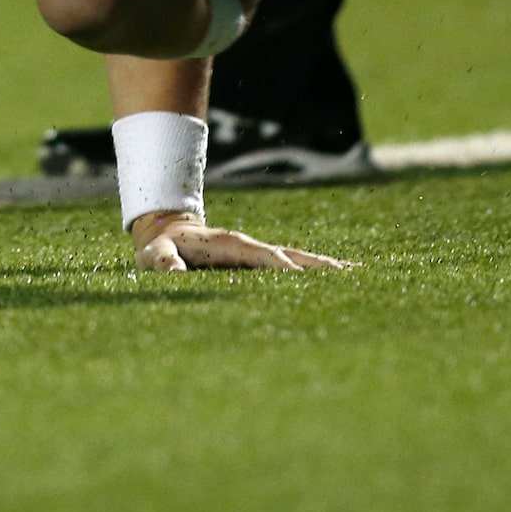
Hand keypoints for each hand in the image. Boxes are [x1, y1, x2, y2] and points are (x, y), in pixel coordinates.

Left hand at [129, 210, 349, 270]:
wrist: (165, 231)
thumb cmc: (159, 246)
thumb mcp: (154, 253)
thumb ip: (163, 261)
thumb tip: (174, 272)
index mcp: (229, 244)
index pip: (262, 256)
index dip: (281, 266)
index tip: (303, 277)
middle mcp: (249, 248)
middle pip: (291, 255)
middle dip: (317, 265)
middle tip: (352, 274)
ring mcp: (255, 255)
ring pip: (296, 260)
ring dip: (323, 268)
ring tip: (356, 275)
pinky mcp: (257, 263)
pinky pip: (289, 267)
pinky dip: (312, 272)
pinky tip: (335, 281)